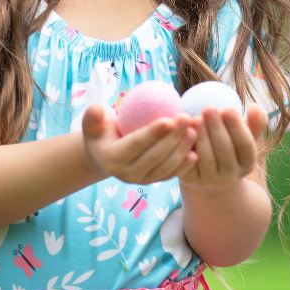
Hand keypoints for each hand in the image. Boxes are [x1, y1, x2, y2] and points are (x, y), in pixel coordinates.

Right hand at [81, 103, 198, 184]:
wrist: (106, 155)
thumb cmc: (101, 132)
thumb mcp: (92, 124)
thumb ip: (92, 117)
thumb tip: (98, 108)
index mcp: (112, 160)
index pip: (136, 145)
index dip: (152, 134)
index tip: (168, 119)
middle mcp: (128, 175)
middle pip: (155, 157)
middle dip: (173, 138)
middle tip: (187, 118)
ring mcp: (143, 181)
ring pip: (166, 166)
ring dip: (183, 150)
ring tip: (194, 130)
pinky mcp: (154, 181)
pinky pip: (172, 173)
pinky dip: (185, 164)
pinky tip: (197, 150)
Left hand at [179, 103, 267, 187]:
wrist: (209, 168)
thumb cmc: (230, 142)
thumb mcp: (245, 133)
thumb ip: (255, 121)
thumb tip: (255, 107)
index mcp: (247, 163)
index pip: (244, 144)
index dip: (236, 126)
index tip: (228, 108)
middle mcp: (232, 176)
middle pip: (225, 150)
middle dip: (216, 127)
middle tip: (208, 108)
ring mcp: (212, 180)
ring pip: (207, 157)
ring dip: (201, 136)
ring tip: (196, 118)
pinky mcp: (193, 180)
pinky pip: (190, 162)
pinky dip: (188, 146)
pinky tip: (185, 130)